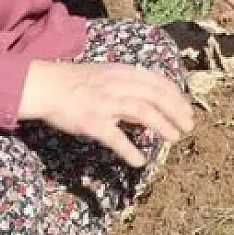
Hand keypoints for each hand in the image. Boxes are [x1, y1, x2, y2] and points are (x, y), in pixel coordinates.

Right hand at [19, 60, 194, 167]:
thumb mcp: (107, 75)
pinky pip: (115, 138)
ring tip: (175, 138)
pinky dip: (130, 150)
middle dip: (177, 111)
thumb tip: (153, 104)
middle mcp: (117, 85)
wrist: (45, 86)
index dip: (177, 96)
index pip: (159, 82)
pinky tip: (140, 161)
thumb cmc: (77, 82)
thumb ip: (129, 86)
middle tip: (188, 127)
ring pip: (143, 112)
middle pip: (156, 96)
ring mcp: (105, 103)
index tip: (187, 110)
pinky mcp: (92, 122)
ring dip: (163, 126)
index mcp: (123, 73)